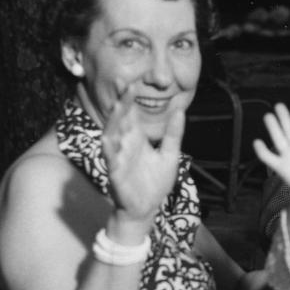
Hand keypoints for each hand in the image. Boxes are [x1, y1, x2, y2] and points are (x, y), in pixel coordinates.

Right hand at [102, 83, 183, 226]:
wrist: (147, 208)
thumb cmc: (156, 182)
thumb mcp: (170, 154)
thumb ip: (173, 133)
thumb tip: (180, 110)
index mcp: (137, 139)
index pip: (131, 115)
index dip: (130, 99)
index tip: (132, 81)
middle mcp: (125, 145)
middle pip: (120, 120)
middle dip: (121, 103)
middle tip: (124, 84)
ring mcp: (118, 158)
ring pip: (112, 135)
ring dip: (113, 121)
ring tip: (117, 106)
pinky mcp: (115, 173)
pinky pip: (110, 159)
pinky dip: (110, 149)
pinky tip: (108, 138)